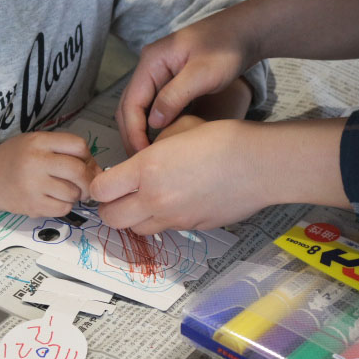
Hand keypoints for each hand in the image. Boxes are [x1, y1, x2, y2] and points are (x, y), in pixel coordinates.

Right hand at [0, 132, 100, 216]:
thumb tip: (96, 169)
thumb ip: (62, 149)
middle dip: (88, 179)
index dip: (88, 156)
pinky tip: (53, 199)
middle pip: (79, 171)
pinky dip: (64, 205)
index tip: (86, 163)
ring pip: (73, 193)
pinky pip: (63, 209)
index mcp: (38, 142)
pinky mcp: (32, 206)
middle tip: (86, 183)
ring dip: (75, 194)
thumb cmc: (13, 160)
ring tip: (63, 189)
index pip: (78, 145)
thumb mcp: (34, 142)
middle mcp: (35, 162)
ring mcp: (33, 186)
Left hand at [92, 118, 349, 234]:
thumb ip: (151, 149)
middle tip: (120, 193)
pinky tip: (177, 200)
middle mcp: (155, 200)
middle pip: (111, 219)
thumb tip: (140, 161)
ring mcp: (174, 218)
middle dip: (110, 207)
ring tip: (148, 197)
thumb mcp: (178, 128)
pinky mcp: (192, 228)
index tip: (107, 178)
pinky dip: (161, 219)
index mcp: (146, 170)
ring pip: (137, 229)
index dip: (99, 185)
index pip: (100, 190)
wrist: (259, 164)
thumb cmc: (222, 139)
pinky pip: (165, 228)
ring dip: (134, 216)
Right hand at [116, 7, 258, 153]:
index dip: (133, 131)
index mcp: (151, 61)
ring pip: (137, 106)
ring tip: (147, 155)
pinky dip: (150, 123)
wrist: (244, 32)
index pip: (131, 102)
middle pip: (128, 105)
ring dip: (138, 130)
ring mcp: (157, 72)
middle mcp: (148, 66)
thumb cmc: (226, 49)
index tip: (142, 155)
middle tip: (139, 162)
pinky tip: (159, 139)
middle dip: (131, 134)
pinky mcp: (167, 79)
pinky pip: (151, 104)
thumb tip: (153, 123)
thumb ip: (175, 97)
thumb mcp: (202, 75)